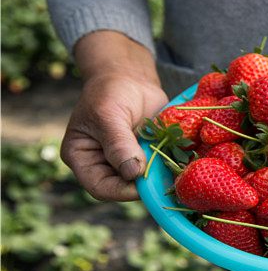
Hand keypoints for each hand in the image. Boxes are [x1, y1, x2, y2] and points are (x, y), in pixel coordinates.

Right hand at [61, 31, 167, 200]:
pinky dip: (170, 166)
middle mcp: (103, 165)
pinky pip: (158, 168)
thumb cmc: (110, 92)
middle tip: (166, 175)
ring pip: (144, 181)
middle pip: (124, 188)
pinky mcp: (146, 156)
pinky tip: (182, 160)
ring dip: (161, 176)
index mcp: (82, 159)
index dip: (121, 191)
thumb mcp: (109, 116)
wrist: (131, 78)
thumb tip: (132, 173)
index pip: (100, 187)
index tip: (144, 184)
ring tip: (176, 167)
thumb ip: (119, 144)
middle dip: (145, 184)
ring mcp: (126, 162)